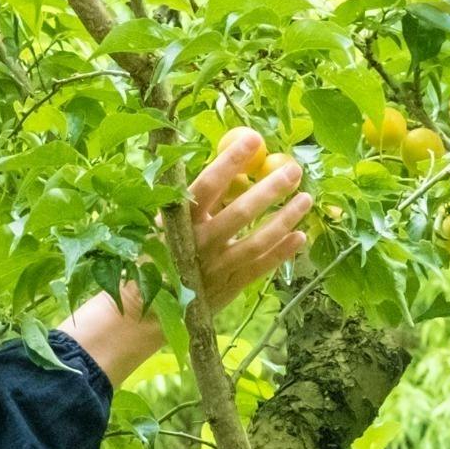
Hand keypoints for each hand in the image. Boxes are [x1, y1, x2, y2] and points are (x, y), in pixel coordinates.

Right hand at [61, 128, 314, 386]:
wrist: (143, 310)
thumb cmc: (159, 252)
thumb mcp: (166, 222)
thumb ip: (196, 198)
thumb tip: (229, 160)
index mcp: (178, 220)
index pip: (208, 185)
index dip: (231, 162)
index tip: (254, 138)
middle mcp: (197, 244)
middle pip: (239, 213)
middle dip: (270, 190)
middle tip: (294, 169)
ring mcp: (214, 268)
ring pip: (256, 242)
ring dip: (284, 220)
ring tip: (306, 199)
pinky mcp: (227, 288)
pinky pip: (259, 268)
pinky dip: (281, 254)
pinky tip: (300, 237)